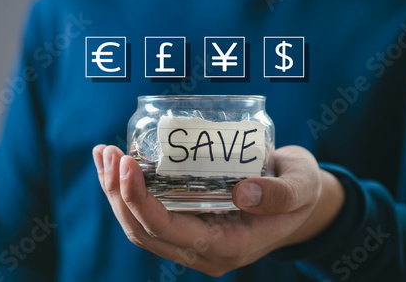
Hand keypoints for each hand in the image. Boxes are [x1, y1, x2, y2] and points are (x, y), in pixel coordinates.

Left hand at [92, 145, 344, 276]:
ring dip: (116, 191)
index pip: (171, 231)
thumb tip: (242, 191)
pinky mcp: (187, 223)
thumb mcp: (302, 188)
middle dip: (120, 193)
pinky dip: (128, 190)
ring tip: (104, 155)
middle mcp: (203, 251)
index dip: (142, 201)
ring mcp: (192, 240)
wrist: (299, 198)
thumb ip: (279, 194)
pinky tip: (115, 163)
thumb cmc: (300, 190)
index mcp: (229, 246)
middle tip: (108, 153)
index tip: (127, 165)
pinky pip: (148, 214)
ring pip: (140, 225)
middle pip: (145, 231)